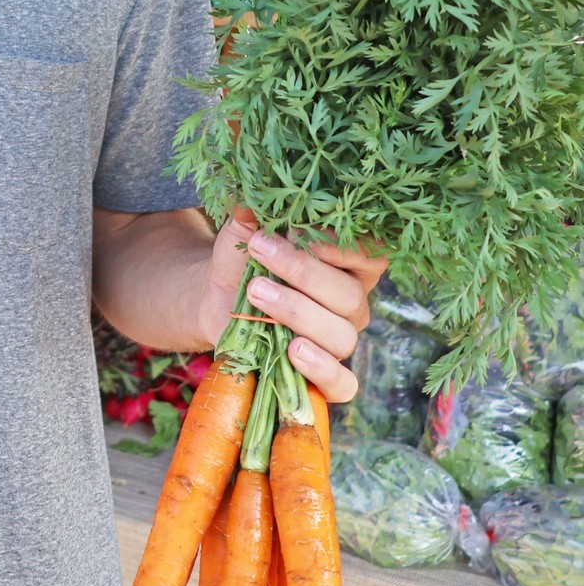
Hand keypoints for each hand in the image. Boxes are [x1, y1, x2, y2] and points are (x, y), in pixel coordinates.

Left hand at [197, 212, 386, 403]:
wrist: (215, 295)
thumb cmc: (244, 257)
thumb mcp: (245, 231)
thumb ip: (251, 215)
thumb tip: (246, 200)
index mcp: (349, 266)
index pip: (370, 255)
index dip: (342, 245)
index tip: (297, 230)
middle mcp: (352, 304)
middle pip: (348, 295)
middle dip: (302, 272)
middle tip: (259, 250)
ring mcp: (339, 342)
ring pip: (341, 336)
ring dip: (296, 312)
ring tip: (256, 292)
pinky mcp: (321, 375)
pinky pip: (342, 384)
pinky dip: (322, 370)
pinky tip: (293, 351)